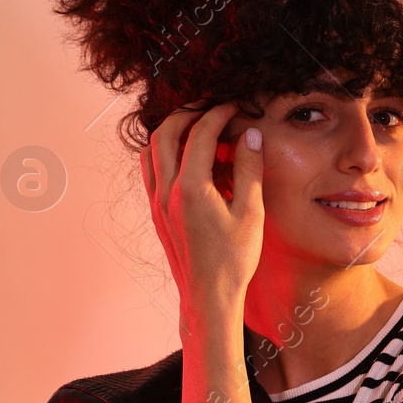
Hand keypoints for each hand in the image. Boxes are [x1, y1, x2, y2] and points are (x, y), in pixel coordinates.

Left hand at [140, 103, 264, 318]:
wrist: (208, 296)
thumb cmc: (233, 260)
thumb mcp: (251, 213)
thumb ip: (249, 170)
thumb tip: (251, 136)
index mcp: (191, 188)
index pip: (199, 134)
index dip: (217, 114)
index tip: (233, 107)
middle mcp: (166, 190)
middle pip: (166, 132)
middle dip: (188, 113)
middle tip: (211, 108)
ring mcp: (157, 201)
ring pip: (152, 149)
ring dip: (172, 131)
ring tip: (196, 128)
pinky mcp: (156, 212)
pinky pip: (151, 169)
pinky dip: (165, 152)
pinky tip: (186, 158)